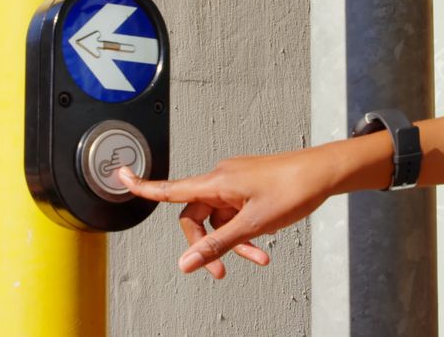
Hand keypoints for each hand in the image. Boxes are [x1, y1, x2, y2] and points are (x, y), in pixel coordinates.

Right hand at [118, 132, 394, 278]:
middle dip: (205, 244)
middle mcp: (221, 179)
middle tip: (219, 270)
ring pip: (218, 219)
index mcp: (216, 181)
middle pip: (194, 215)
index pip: (169, 188)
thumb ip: (218, 244)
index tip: (120, 175)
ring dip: (231, 241)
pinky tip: (262, 246)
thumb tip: (187, 263)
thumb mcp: (253, 224)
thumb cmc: (293, 187)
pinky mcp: (248, 188)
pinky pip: (234, 214)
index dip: (142, 185)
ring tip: (257, 257)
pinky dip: (243, 232)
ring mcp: (235, 183)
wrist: (324, 172)